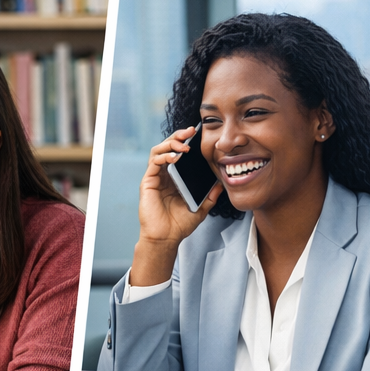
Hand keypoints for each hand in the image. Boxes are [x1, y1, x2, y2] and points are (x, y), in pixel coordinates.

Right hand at [128, 127, 222, 286]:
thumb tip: (221, 185)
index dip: (185, 142)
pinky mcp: (148, 182)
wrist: (166, 239)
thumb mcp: (201, 209)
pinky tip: (175, 157)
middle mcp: (163, 175)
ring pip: (158, 151)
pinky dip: (164, 156)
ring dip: (170, 144)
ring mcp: (155, 178)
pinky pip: (154, 163)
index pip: (178, 153)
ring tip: (184, 145)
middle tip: (190, 131)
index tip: (197, 135)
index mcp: (174, 178)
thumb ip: (210, 196)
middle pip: (167, 147)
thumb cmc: (180, 225)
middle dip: (178, 136)